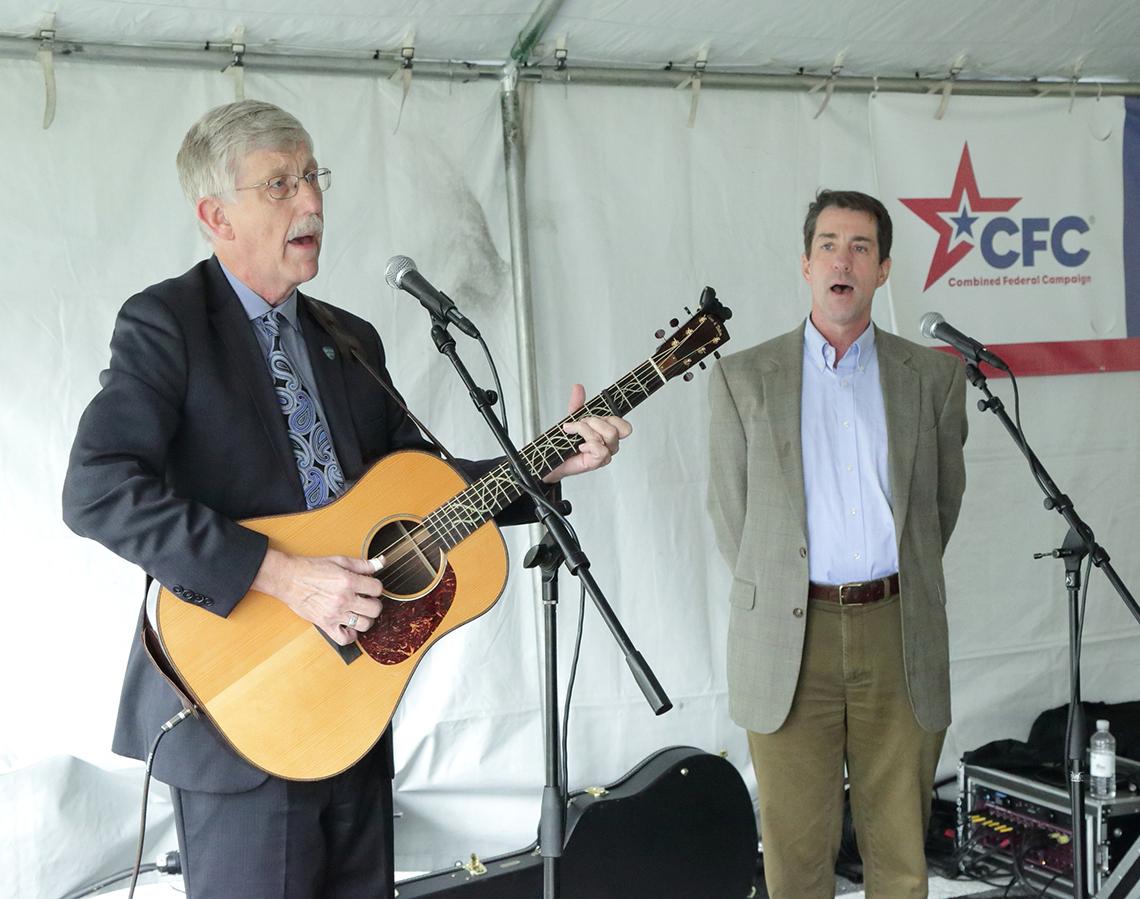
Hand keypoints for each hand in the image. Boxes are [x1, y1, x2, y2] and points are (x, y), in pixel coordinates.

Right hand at [252, 548, 383, 645]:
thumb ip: (363, 564)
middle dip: (374, 604)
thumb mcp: (339, 561)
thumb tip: (380, 563)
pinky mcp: (325, 625)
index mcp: (348, 581)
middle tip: (367, 600)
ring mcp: (335, 614)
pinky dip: (350, 635)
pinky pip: (344, 639)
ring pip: (364, 625)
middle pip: (375, 609)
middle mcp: (343, 599)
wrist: (289, 579)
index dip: (376, 587)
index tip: (370, 587)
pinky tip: (349, 626)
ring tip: (359, 612)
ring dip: (366, 619)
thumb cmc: (311, 569)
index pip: (377, 589)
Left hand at [544, 383, 631, 482]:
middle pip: (616, 429)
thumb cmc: (565, 442)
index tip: (592, 416)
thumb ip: (577, 403)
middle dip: (594, 421)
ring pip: (608, 436)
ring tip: (574, 433)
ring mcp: (604, 454)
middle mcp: (608, 444)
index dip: (612, 419)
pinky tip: (580, 446)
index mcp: (607, 432)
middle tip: (579, 424)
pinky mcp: (596, 462)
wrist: (553, 459)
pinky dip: (589, 445)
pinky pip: (602, 450)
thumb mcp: (572, 418)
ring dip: (587, 431)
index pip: (624, 427)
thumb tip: (578, 387)